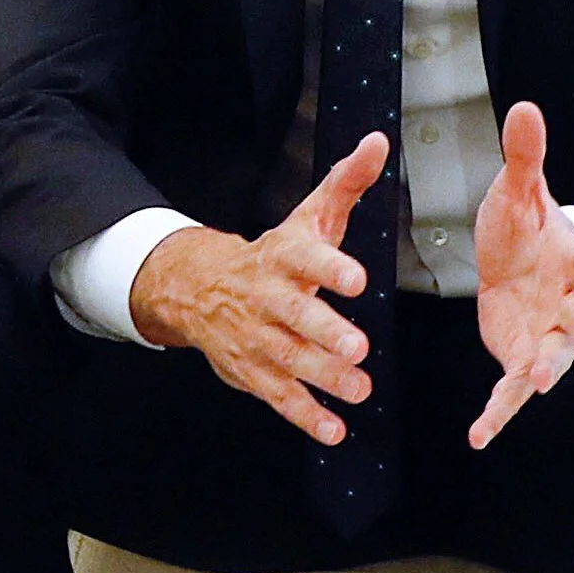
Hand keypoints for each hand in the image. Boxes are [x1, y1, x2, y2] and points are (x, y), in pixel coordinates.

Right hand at [128, 133, 386, 444]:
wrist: (197, 288)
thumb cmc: (272, 257)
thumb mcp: (306, 218)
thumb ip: (345, 183)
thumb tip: (377, 142)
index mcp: (281, 258)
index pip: (305, 259)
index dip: (329, 268)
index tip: (357, 278)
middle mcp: (266, 298)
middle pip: (294, 316)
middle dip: (325, 333)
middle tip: (357, 347)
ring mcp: (256, 338)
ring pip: (288, 359)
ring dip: (323, 377)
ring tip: (359, 389)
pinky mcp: (252, 371)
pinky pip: (278, 396)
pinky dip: (304, 416)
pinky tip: (333, 430)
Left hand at [467, 102, 573, 447]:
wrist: (518, 260)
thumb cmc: (524, 225)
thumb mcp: (519, 189)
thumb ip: (524, 155)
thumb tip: (524, 105)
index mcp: (570, 261)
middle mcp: (567, 302)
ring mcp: (546, 334)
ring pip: (553, 359)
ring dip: (544, 371)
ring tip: (532, 385)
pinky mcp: (520, 356)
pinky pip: (510, 391)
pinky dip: (497, 414)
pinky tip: (478, 437)